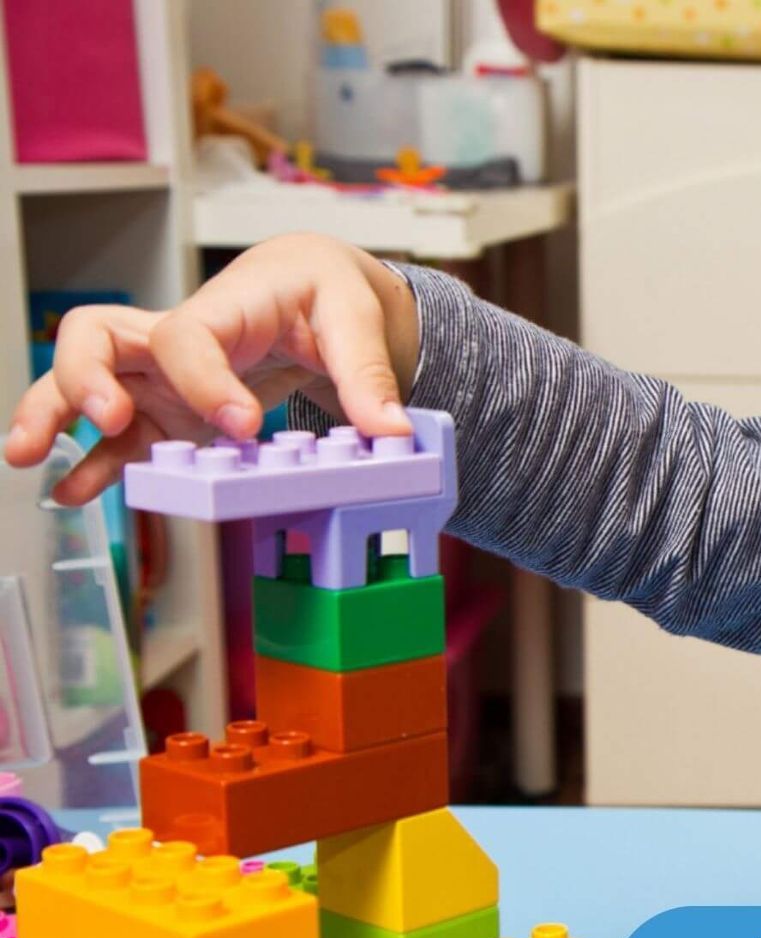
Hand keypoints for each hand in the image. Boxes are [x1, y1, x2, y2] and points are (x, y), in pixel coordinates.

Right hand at [5, 233, 421, 504]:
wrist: (318, 289)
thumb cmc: (327, 289)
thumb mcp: (356, 317)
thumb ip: (368, 373)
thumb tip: (392, 431)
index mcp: (223, 307)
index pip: (187, 337)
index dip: (203, 381)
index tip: (241, 425)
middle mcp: (176, 340)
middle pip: (96, 339)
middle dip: (82, 378)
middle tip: (105, 418)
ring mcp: (164, 378)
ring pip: (86, 385)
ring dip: (54, 417)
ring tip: (30, 457)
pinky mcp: (169, 412)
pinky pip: (120, 437)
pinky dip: (94, 462)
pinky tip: (74, 492)